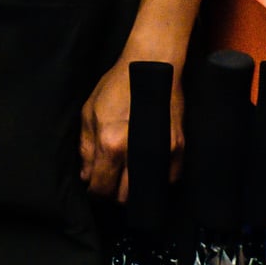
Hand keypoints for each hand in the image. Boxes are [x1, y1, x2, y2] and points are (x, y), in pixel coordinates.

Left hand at [79, 55, 183, 201]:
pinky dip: (155, 180)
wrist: (150, 67)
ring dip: (134, 190)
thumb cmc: (116, 86)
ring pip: (146, 193)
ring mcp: (161, 153)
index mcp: (110, 143)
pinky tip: (145, 168)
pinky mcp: (178, 150)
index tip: (94, 185)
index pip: (101, 187)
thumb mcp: (90, 112)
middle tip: (110, 180)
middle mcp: (136, 153)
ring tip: (126, 177)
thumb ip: (86, 147)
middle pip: (124, 197)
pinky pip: (167, 180)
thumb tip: (86, 175)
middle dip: (113, 193)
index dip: (94, 191)